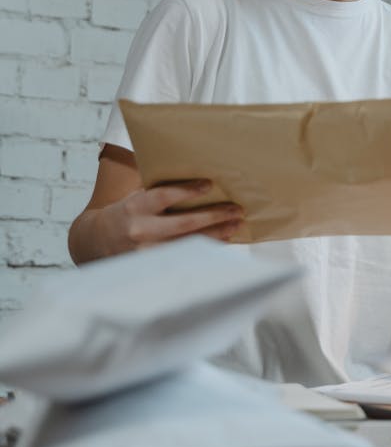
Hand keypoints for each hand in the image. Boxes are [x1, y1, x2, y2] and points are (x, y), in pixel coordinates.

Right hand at [94, 181, 244, 255]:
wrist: (97, 240)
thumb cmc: (127, 212)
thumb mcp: (137, 196)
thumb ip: (160, 191)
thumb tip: (198, 180)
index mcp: (136, 206)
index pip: (164, 196)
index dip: (188, 191)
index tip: (210, 185)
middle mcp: (141, 230)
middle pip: (183, 224)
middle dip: (213, 216)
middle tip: (236, 209)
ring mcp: (147, 252)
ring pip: (188, 244)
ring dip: (215, 235)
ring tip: (235, 225)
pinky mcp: (152, 266)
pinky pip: (184, 257)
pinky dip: (205, 249)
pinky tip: (221, 242)